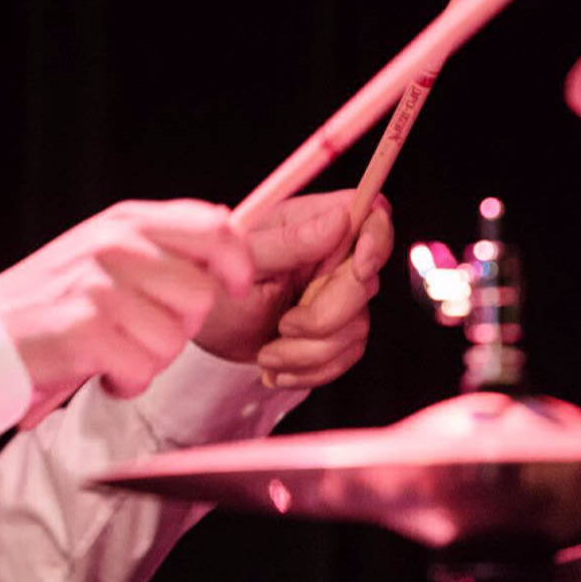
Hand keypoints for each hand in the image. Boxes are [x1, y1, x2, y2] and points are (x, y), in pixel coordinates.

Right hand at [0, 200, 254, 415]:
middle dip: (181, 327)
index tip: (234, 287)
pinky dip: (126, 383)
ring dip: (150, 360)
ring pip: (174, 339)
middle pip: (200, 294)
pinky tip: (102, 371)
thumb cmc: (51, 301)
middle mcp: (114, 246)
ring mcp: (98, 287)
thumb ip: (161, 242)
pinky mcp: (84, 330)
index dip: (237, 263)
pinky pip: (142, 369)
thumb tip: (228, 233)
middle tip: (143, 332)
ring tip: (115, 352)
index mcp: (125, 221)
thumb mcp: (104, 251)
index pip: (214, 228)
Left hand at [193, 190, 392, 388]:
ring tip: (267, 354)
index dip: (377, 238)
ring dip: (309, 351)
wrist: (204, 332)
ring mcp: (334, 292)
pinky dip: (311, 369)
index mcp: (306, 222)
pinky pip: (347, 354)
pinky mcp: (334, 329)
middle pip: (367, 281)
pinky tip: (278, 367)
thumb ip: (290, 241)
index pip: (368, 212)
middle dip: (327, 315)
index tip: (359, 267)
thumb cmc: (211, 284)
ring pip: (358, 325)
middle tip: (284, 326)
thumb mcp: (244, 262)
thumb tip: (340, 219)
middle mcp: (327, 255)